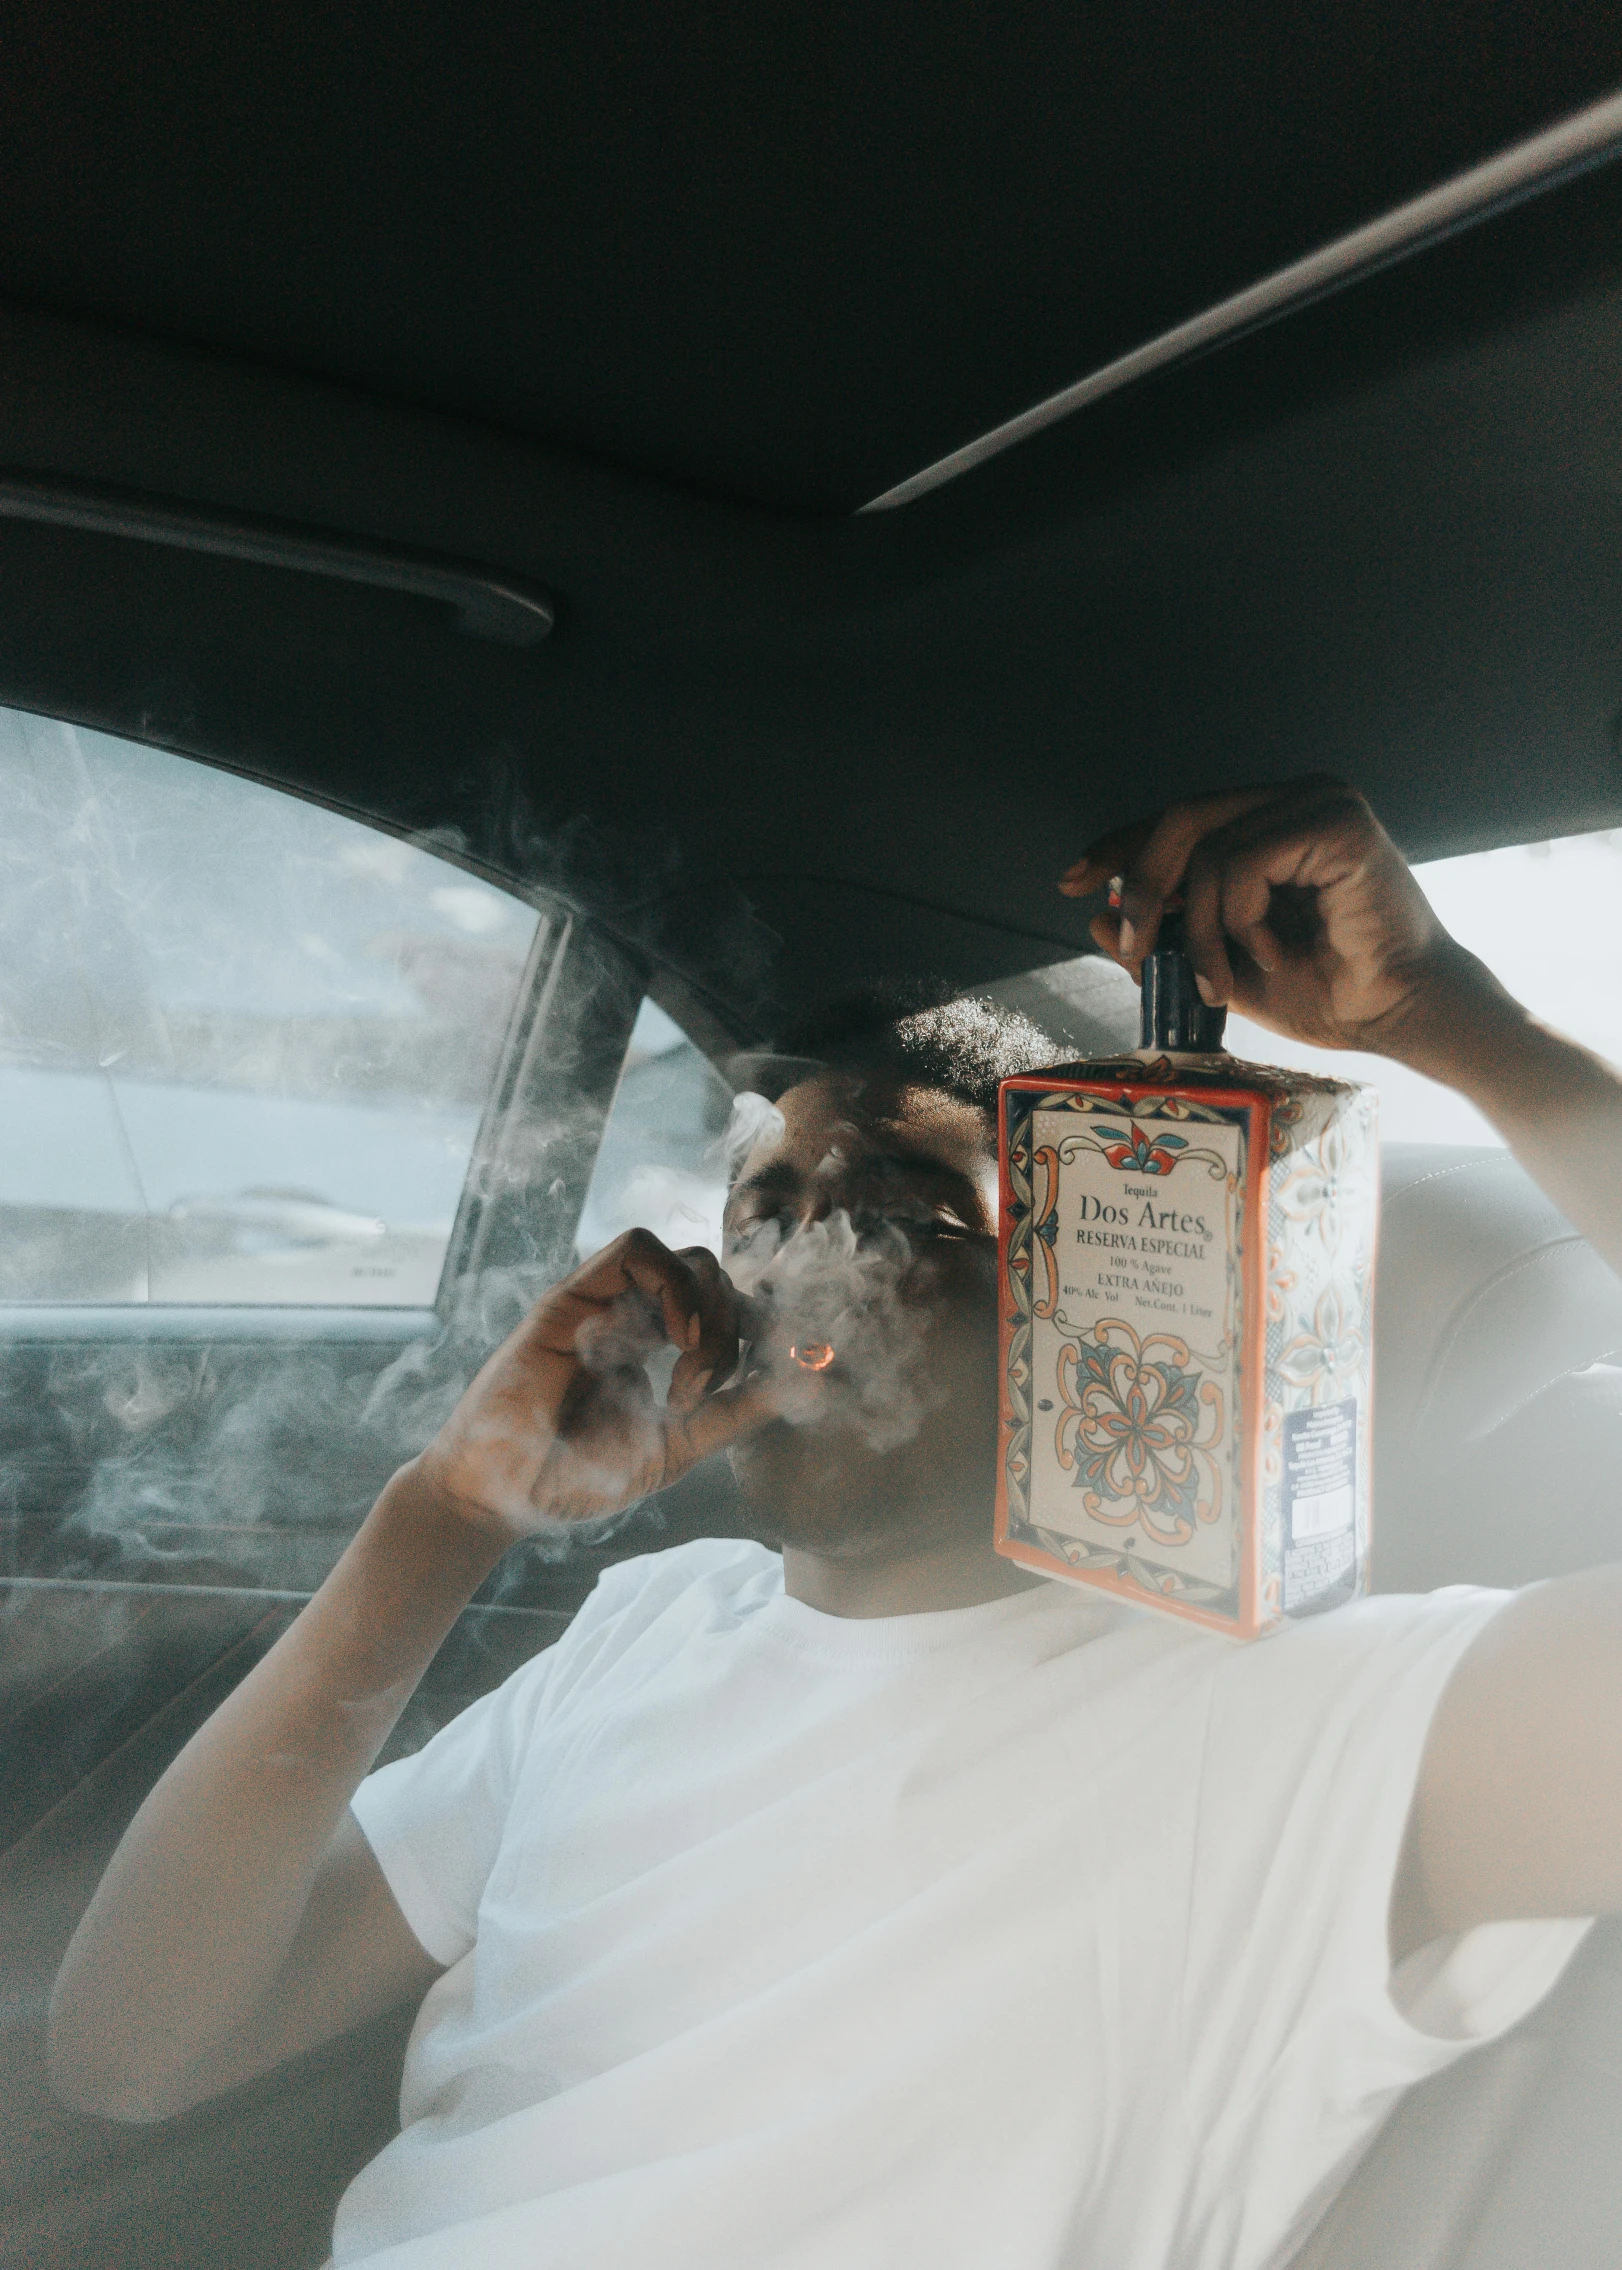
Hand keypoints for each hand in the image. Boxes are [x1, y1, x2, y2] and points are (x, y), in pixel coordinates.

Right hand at [416, 1231, 776, 1539]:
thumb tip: (812, 1381)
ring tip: (688, 1379)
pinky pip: (635, 1247)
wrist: (501, 1495)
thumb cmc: (577, 1476)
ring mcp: (603, 1302)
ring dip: (709, 1312)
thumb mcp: (679, 1448)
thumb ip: (738, 1414)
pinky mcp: (570, 1296)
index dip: (758, 1333)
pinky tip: (675, 1340)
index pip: (728, 1308)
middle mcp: (635, 1316)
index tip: (761, 1384)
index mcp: (658, 1347)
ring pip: (689, 1259)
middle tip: (704, 1393)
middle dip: (734, 1331)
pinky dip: (672, 1284)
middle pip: (719, 1279)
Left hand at [1059, 776, 1476, 1055]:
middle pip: (1183, 817)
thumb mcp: (1222, 967)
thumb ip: (1165, 938)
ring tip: (1224, 977)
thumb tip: (1095, 916)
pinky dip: (1238, 918)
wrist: (1401, 1015)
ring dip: (1200, 926)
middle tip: (1131, 946)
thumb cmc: (1329, 992)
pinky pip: (1245, 862)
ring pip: (1209, 848)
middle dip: (1142, 884)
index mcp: (1272, 821)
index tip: (1072, 883)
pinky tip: (1266, 953)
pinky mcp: (1339, 823)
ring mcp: (1321, 802)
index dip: (1120, 845)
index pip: (1179, 818)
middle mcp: (1296, 798)